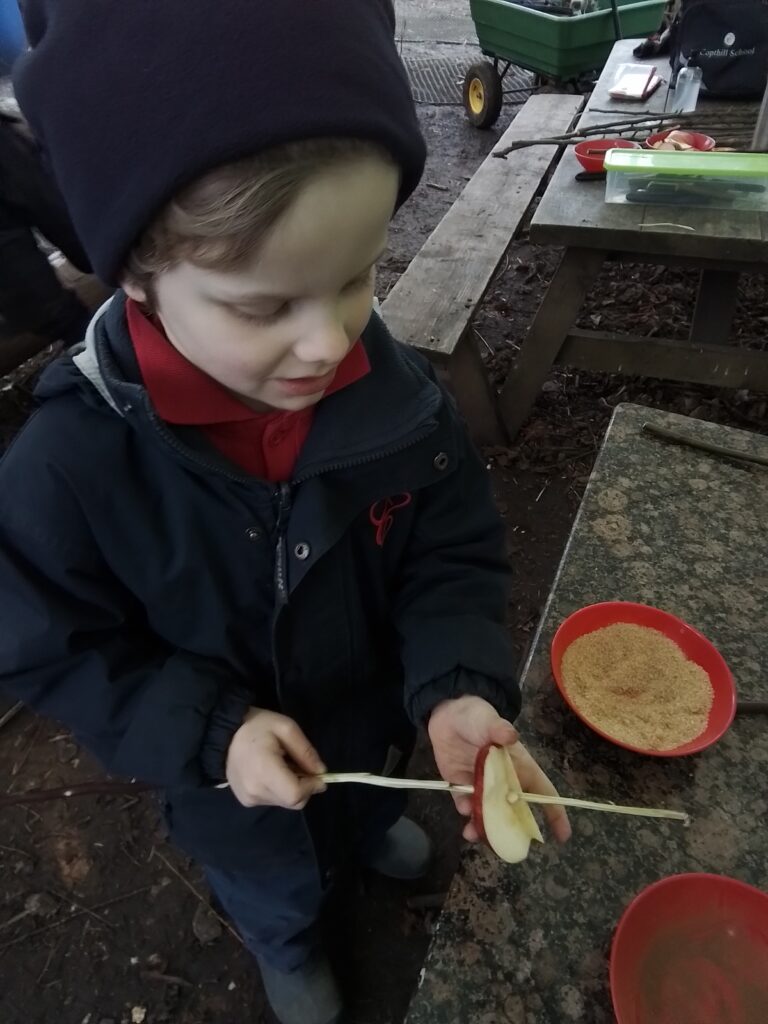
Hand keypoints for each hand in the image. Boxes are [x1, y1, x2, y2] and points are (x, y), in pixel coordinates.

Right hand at [226, 708, 326, 809]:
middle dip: (305, 786)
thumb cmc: (257, 726)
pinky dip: (279, 789)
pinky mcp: (245, 801)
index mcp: (264, 771)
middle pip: (293, 801)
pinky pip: (272, 800)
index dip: (312, 786)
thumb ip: (305, 751)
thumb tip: (321, 771)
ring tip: (282, 765)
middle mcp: (255, 791)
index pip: (295, 794)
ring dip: (292, 787)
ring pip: (284, 802)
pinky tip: (271, 772)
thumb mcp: (286, 728)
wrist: (224, 734)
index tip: (317, 773)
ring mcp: (249, 798)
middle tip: (299, 764)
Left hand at [428, 695, 571, 843]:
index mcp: (520, 768)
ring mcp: (482, 786)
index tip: (563, 837)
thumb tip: (510, 735)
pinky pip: (466, 805)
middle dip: (512, 830)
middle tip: (507, 846)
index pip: (543, 793)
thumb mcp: (490, 720)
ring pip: (488, 814)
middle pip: (513, 812)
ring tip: (474, 834)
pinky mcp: (461, 786)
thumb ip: (499, 729)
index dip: (555, 814)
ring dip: (484, 827)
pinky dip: (466, 813)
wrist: (448, 712)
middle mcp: (503, 782)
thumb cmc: (478, 716)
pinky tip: (464, 811)